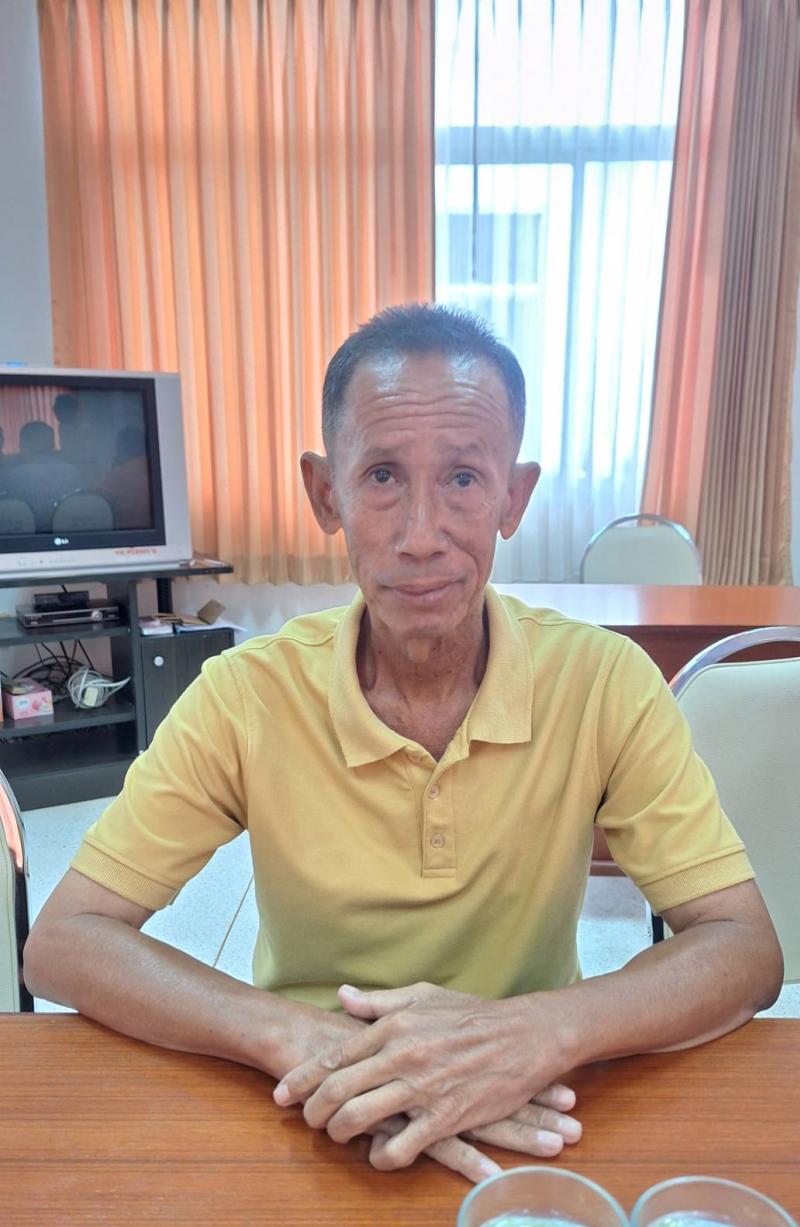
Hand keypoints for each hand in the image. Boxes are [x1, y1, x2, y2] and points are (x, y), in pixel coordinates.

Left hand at [273, 981, 567, 1169]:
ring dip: (340, 1134)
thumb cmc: (474, 1014)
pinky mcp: (445, 1118)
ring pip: (360, 1120)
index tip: (281, 1093)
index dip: (301, 1078)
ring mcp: (422, 1088)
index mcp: (393, 1026)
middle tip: (306, 1121)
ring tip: (338, 1137)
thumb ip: (378, 1002)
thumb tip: (342, 996)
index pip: (333, 1056)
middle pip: (337, 1091)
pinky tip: (379, 1155)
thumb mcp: (423, 996)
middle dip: (312, 1111)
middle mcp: (401, 1056)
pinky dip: (382, 1157)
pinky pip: (400, 1148)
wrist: (525, 1036)